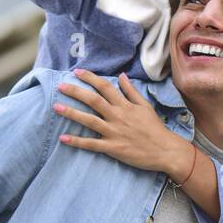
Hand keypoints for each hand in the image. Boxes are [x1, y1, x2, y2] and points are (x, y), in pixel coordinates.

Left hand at [54, 69, 186, 175]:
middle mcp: (117, 116)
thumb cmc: (156, 128)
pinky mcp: (112, 148)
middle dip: (75, 92)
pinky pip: (91, 144)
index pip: (105, 87)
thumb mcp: (145, 106)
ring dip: (71, 113)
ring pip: (89, 120)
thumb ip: (132, 91)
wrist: (166, 150)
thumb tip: (121, 76)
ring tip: (56, 107)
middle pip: (93, 100)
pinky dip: (77, 141)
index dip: (90, 78)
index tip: (77, 72)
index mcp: (125, 105)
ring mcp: (114, 132)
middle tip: (60, 86)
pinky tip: (63, 138)